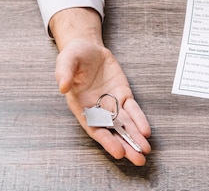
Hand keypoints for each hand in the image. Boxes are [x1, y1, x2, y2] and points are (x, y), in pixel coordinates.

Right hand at [50, 8, 150, 165]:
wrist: (88, 48)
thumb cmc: (74, 56)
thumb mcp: (66, 60)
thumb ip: (65, 73)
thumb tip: (63, 86)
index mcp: (80, 106)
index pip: (94, 127)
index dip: (106, 140)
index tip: (118, 152)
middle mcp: (96, 109)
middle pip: (112, 131)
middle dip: (126, 145)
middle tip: (138, 159)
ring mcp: (111, 102)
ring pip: (125, 123)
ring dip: (135, 137)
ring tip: (145, 151)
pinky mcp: (122, 94)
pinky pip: (132, 109)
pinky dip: (139, 120)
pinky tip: (146, 131)